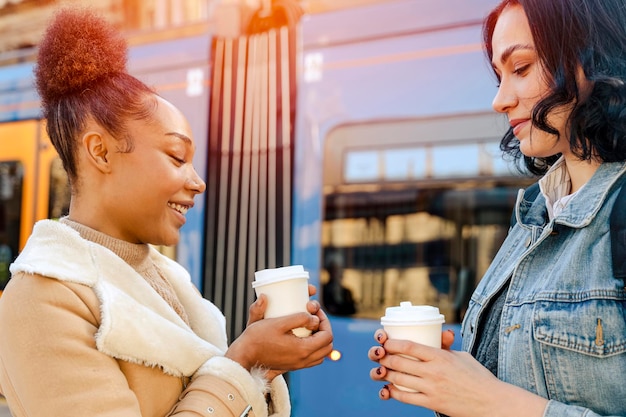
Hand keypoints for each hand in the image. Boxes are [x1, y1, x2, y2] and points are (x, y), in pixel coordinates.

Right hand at [226, 285, 332, 380]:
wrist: (245, 355)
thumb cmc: (258, 338)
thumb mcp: (278, 322)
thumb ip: (298, 318)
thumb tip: (313, 318)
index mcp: (303, 349)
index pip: (327, 336)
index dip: (325, 321)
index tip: (315, 311)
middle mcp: (303, 360)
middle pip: (328, 347)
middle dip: (324, 330)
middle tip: (314, 318)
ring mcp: (298, 365)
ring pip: (321, 354)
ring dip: (320, 339)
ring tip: (309, 326)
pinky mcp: (292, 366)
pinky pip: (311, 358)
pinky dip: (313, 347)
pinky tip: (301, 336)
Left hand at [367, 330, 546, 416]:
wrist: (491, 402)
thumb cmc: (478, 376)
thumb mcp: (462, 356)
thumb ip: (445, 347)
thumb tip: (439, 334)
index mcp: (440, 356)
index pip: (410, 346)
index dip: (392, 343)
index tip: (385, 341)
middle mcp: (434, 371)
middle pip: (400, 362)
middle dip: (385, 358)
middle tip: (379, 355)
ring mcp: (432, 388)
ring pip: (400, 379)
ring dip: (386, 374)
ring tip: (382, 370)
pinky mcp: (432, 403)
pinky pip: (406, 398)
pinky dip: (394, 392)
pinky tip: (389, 388)